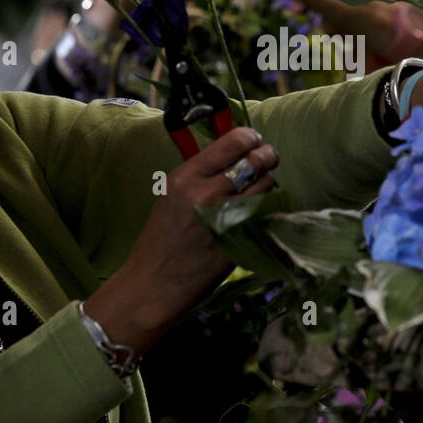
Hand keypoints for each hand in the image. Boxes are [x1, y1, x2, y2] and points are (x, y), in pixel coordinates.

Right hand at [81, 127, 278, 354]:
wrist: (153, 284)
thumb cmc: (161, 239)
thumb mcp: (172, 195)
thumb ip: (201, 174)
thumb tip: (234, 154)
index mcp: (186, 176)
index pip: (234, 141)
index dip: (251, 138)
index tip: (254, 142)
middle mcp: (207, 192)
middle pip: (258, 160)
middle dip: (268, 156)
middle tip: (268, 159)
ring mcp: (227, 217)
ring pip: (267, 185)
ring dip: (268, 183)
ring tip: (259, 188)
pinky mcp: (240, 240)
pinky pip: (266, 212)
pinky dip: (266, 208)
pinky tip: (257, 211)